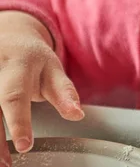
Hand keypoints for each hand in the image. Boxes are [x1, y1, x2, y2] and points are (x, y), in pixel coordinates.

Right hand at [0, 12, 83, 166]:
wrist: (9, 39)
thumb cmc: (33, 60)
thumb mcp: (53, 70)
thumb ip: (65, 93)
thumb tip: (77, 115)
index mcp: (16, 66)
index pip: (14, 96)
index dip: (18, 122)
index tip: (25, 146)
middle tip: (7, 163)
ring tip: (3, 163)